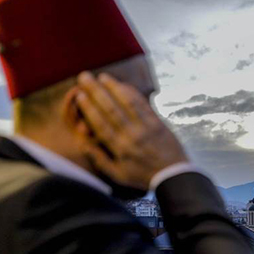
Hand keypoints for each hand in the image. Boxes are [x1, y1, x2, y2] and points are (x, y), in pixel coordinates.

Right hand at [75, 71, 187, 189]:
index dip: (89, 108)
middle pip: (111, 109)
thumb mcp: (117, 174)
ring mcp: (146, 127)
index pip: (101, 124)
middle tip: (85, 77)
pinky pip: (143, 104)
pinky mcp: (157, 122)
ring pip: (127, 103)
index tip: (80, 95)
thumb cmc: (142, 176)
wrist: (173, 175)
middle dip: (96, 91)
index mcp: (120, 148)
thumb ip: (99, 159)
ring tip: (102, 77)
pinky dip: (132, 93)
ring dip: (114, 88)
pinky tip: (123, 85)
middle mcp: (132, 135)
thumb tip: (82, 143)